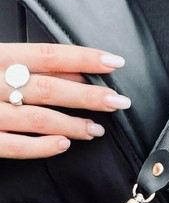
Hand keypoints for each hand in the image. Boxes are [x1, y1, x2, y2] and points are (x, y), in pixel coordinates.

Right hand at [0, 43, 130, 158]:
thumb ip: (30, 65)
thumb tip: (77, 72)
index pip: (48, 55)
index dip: (84, 59)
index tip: (114, 63)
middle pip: (49, 89)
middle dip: (89, 96)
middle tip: (119, 102)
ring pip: (37, 119)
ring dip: (72, 125)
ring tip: (97, 130)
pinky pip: (14, 146)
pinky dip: (41, 146)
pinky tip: (64, 145)